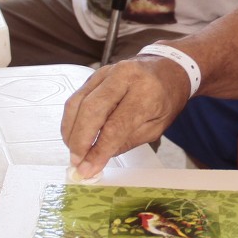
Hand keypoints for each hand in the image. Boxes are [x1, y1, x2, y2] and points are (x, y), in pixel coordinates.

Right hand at [60, 56, 190, 178]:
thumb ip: (127, 141)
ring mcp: (106, 72)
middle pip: (92, 111)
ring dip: (71, 131)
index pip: (116, 125)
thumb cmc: (165, 99)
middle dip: (80, 141)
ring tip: (74, 152)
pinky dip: (71, 119)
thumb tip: (97, 158)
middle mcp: (123, 77)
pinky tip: (73, 135)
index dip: (99, 149)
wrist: (167, 68)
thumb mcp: (157, 126)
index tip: (89, 168)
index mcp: (145, 91)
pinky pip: (76, 97)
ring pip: (78, 103)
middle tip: (77, 162)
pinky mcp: (95, 74)